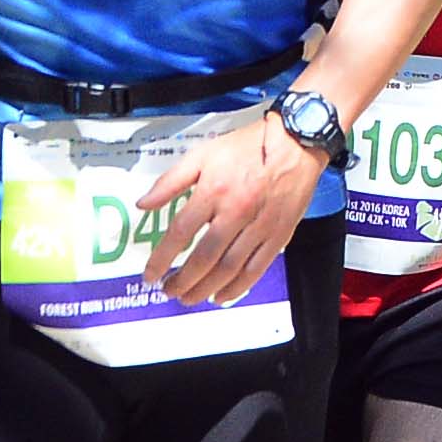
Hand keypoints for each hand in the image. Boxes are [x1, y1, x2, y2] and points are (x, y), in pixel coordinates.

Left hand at [134, 119, 319, 304]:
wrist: (297, 143)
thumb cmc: (251, 146)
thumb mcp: (204, 154)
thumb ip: (171, 181)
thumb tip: (144, 203)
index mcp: (214, 191)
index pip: (181, 233)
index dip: (162, 258)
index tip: (150, 274)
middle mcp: (236, 212)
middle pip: (204, 257)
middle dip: (182, 280)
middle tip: (168, 290)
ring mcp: (260, 226)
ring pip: (229, 268)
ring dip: (205, 288)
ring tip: (189, 297)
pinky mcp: (278, 235)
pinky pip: (256, 269)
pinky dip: (237, 288)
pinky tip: (222, 296)